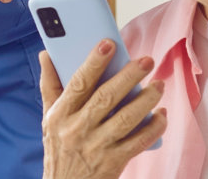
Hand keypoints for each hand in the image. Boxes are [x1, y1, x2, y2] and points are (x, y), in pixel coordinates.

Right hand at [39, 42, 166, 178]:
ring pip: (126, 119)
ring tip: (159, 84)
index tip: (108, 44)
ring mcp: (97, 147)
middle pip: (106, 98)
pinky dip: (153, 127)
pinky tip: (161, 114)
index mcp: (60, 114)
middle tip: (146, 61)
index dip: (93, 63)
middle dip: (128, 77)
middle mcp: (77, 129)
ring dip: (146, 100)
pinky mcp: (114, 162)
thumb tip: (46, 53)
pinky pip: (138, 142)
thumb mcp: (48, 118)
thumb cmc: (59, 149)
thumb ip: (50, 85)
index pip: (78, 83)